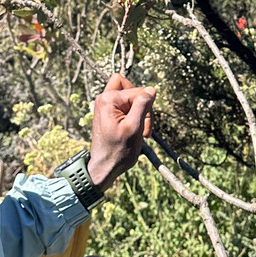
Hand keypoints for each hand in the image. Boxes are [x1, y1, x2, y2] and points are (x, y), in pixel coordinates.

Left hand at [87, 73, 154, 190]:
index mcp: (109, 99)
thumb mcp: (134, 127)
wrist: (104, 167)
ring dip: (138, 111)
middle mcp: (104, 98)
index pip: (138, 92)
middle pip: (132, 89)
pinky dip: (133, 115)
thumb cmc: (118, 150)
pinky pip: (125, 106)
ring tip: (138, 130)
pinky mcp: (108, 112)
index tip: (144, 127)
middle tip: (141, 125)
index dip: (146, 108)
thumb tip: (151, 89)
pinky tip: (134, 130)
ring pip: (130, 97)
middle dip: (141, 105)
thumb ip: (142, 105)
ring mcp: (105, 105)